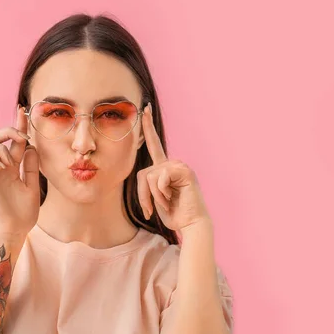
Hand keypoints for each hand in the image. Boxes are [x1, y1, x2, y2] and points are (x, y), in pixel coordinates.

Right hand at [0, 105, 40, 235]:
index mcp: (13, 167)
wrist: (16, 229)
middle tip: (21, 138)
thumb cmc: (24, 212)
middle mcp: (0, 166)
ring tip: (9, 163)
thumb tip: (31, 146)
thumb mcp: (33, 185)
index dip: (18, 126)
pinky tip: (1, 168)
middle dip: (8, 130)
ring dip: (0, 148)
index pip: (14, 142)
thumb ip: (31, 166)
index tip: (23, 111)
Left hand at [137, 103, 211, 235]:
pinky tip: (172, 198)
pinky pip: (160, 178)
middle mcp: (171, 164)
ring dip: (154, 196)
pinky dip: (162, 193)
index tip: (145, 109)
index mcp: (164, 168)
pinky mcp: (184, 170)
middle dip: (143, 195)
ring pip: (151, 177)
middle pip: (143, 173)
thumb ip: (148, 183)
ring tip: (167, 203)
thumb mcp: (154, 197)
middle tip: (149, 211)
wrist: (189, 223)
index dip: (147, 126)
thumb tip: (146, 175)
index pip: (154, 144)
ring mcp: (179, 166)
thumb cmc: (173, 213)